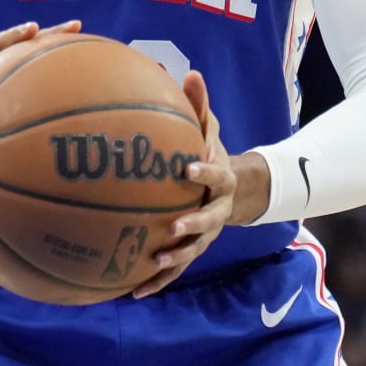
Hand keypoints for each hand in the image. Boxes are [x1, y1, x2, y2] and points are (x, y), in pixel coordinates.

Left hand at [132, 69, 234, 297]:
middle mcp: (217, 210)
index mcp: (222, 179)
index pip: (216, 174)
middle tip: (172, 227)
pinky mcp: (191, 250)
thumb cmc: (209, 153)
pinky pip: (173, 269)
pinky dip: (155, 282)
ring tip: (154, 263)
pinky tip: (131, 293)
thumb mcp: (209, 129)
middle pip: (208, 220)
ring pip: (192, 250)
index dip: (205, 171)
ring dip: (175, 259)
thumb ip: (199, 105)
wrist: (234, 191)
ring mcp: (205, 234)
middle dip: (192, 225)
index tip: (187, 167)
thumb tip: (190, 72)